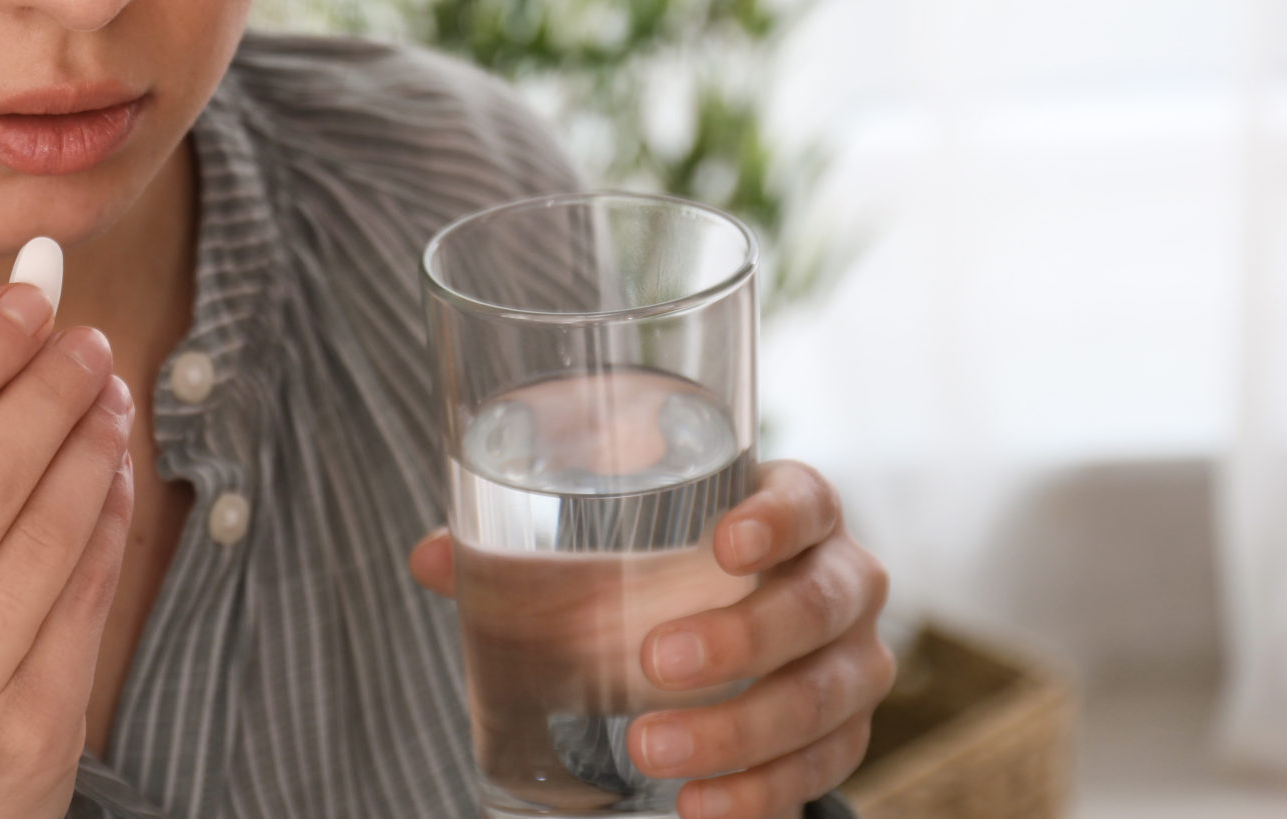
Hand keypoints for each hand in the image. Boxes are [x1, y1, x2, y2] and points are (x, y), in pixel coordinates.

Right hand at [0, 280, 135, 818]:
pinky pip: (85, 594)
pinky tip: (116, 470)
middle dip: (45, 389)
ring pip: (45, 529)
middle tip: (88, 339)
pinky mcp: (28, 737)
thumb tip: (2, 327)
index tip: (28, 299)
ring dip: (91, 443)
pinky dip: (111, 516)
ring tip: (109, 393)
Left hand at [409, 460, 892, 818]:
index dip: (778, 518)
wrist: (743, 634)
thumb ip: (533, 544)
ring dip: (740, 733)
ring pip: (823, 698)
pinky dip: (762, 794)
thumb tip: (432, 556)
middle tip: (651, 664)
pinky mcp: (845, 736)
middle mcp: (842, 581)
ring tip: (653, 753)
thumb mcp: (619, 542)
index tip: (725, 543)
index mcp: (795, 511)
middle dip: (742, 638)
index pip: (808, 499)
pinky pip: (820, 769)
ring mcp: (854, 664)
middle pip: (818, 605)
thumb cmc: (670, 566)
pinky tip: (704, 810)